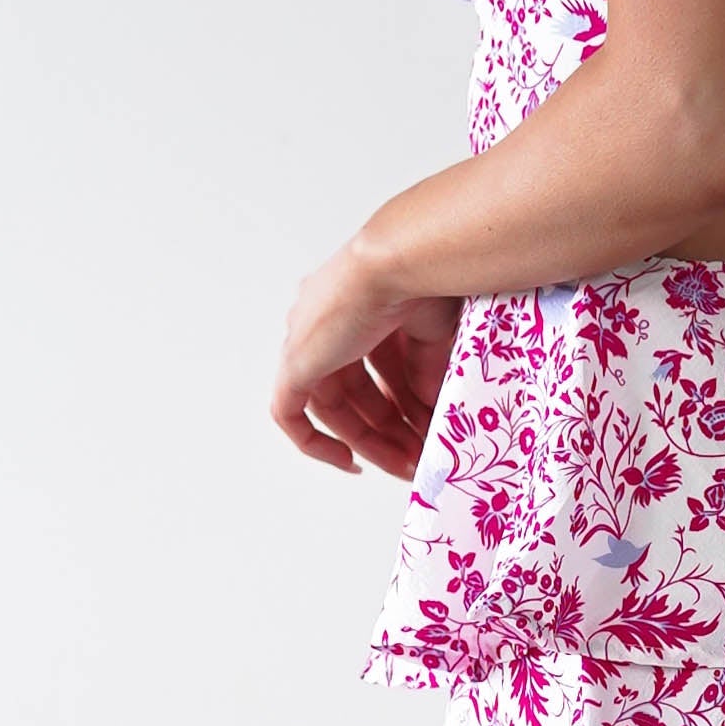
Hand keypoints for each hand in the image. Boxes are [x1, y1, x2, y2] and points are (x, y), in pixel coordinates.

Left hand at [271, 240, 461, 477]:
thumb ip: (426, 374)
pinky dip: (314, 442)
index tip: (424, 429)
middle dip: (389, 429)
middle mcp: (327, 320)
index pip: (375, 367)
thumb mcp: (434, 336)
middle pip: (354, 391)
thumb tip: (429, 411)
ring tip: (403, 464)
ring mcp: (308, 340)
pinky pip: (290, 413)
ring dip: (369, 439)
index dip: (401, 404)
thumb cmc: (427, 278)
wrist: (403, 261)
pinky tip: (348, 462)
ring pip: (331, 406)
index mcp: (359, 304)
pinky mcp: (297, 360)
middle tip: (417, 458)